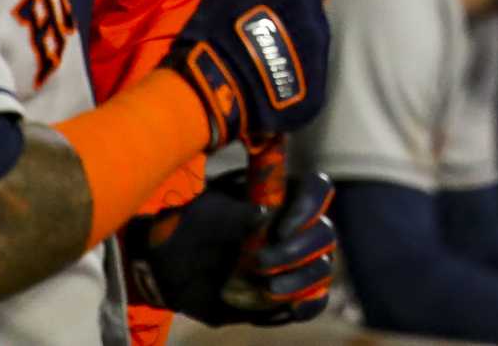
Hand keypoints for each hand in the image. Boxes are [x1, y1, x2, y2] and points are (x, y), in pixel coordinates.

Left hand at [122, 171, 335, 325]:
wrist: (172, 267)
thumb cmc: (191, 228)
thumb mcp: (205, 212)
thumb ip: (233, 213)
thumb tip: (263, 215)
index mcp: (283, 194)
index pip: (317, 188)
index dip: (309, 206)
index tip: (281, 229)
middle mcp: (297, 226)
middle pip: (324, 233)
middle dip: (297, 250)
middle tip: (260, 263)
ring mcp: (297, 261)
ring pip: (322, 268)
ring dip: (300, 280)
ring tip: (267, 289)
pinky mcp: (290, 293)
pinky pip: (314, 300)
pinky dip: (310, 304)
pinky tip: (294, 308)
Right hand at [162, 0, 332, 149]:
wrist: (213, 90)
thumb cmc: (215, 34)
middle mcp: (318, 26)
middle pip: (314, 17)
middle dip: (295, 21)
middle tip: (265, 34)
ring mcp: (319, 61)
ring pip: (313, 48)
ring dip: (295, 50)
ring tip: (262, 63)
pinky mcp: (315, 94)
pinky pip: (308, 81)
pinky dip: (293, 81)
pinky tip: (267, 86)